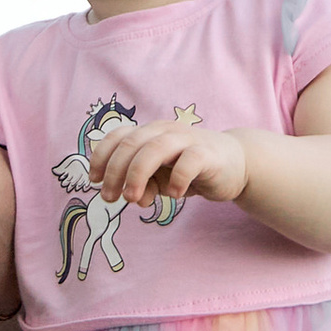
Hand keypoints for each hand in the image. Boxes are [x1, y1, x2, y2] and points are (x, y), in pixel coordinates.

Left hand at [88, 114, 248, 209]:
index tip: (94, 181)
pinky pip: (188, 162)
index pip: (117, 137)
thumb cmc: (191, 169)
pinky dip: (176, 179)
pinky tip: (174, 194)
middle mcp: (165, 131)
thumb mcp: (161, 179)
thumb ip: (145, 185)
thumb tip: (133, 197)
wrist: (235, 164)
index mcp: (149, 133)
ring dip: (138, 175)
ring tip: (133, 199)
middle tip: (110, 198)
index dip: (101, 157)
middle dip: (115, 172)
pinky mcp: (207, 153)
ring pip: (154, 149)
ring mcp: (187, 139)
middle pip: (131, 144)